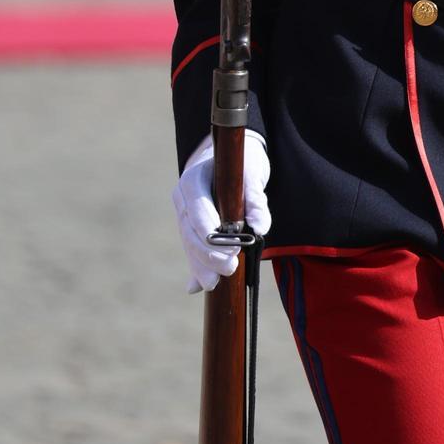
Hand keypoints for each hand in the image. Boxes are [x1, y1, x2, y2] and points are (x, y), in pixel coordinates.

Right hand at [172, 129, 271, 293]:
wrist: (229, 157)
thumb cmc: (243, 161)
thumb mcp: (253, 172)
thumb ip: (256, 199)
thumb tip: (260, 228)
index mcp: (193, 178)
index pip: (196, 209)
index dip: (210, 231)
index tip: (229, 249)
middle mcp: (183, 197)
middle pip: (190, 230)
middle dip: (207, 253)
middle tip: (230, 268)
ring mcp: (183, 212)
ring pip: (188, 242)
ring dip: (200, 264)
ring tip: (213, 283)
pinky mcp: (190, 227)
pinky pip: (191, 248)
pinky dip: (196, 267)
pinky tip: (196, 286)